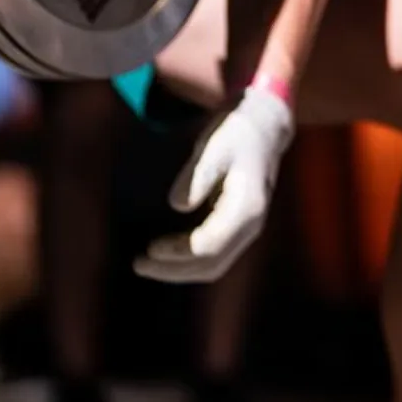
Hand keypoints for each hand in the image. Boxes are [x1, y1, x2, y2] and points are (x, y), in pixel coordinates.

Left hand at [134, 84, 294, 283]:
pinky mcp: (239, 228)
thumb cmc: (236, 136)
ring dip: (180, 270)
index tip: (150, 249)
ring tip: (147, 262)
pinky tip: (167, 252)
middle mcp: (251, 225)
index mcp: (247, 207)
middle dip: (173, 270)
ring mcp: (247, 229)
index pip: (210, 246)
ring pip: (214, 266)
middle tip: (138, 264)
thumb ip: (199, 175)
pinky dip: (189, 261)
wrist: (263, 131)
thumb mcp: (216, 147)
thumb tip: (178, 205)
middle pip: (212, 265)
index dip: (177, 253)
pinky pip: (215, 256)